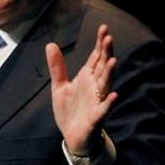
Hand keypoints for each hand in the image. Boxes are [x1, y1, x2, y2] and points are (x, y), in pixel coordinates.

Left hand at [46, 24, 117, 154]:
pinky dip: (109, 102)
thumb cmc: (70, 110)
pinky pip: (104, 109)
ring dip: (109, 73)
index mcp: (86, 77)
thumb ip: (57, 67)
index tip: (104, 28)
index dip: (99, 43)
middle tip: (109, 37)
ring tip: (113, 60)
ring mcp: (97, 101)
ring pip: (105, 85)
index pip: (95, 57)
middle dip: (106, 53)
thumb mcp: (59, 86)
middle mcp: (94, 86)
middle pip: (102, 67)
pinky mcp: (96, 117)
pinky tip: (114, 95)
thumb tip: (51, 44)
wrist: (72, 136)